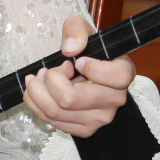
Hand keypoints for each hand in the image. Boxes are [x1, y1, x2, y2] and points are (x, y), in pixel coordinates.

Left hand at [22, 15, 135, 136]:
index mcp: (123, 74)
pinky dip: (35, 104)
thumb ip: (76, 29)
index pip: (116, 78)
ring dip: (37, 91)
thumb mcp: (82, 30)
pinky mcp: (83, 130)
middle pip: (70, 99)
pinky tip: (38, 91)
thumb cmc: (86, 51)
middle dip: (50, 79)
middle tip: (48, 69)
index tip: (78, 62)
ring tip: (38, 78)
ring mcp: (99, 119)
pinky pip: (50, 121)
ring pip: (55, 111)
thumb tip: (70, 49)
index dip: (92, 68)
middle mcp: (115, 100)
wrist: (84, 72)